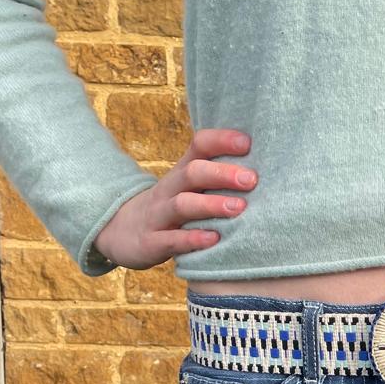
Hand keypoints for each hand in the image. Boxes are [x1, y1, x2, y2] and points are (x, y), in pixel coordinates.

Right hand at [92, 129, 258, 269]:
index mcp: (182, 173)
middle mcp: (169, 190)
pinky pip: (171, 240)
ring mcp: (158, 216)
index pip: (199, 146)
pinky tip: (214, 240)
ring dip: (211, 205)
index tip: (248, 143)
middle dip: (222, 174)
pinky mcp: (151, 243)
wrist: (120, 231)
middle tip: (251, 179)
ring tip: (239, 207)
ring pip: (183, 205)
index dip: (221, 140)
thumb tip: (264, 171)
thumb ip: (217, 179)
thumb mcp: (188, 189)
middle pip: (192, 173)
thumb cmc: (171, 209)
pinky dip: (192, 239)